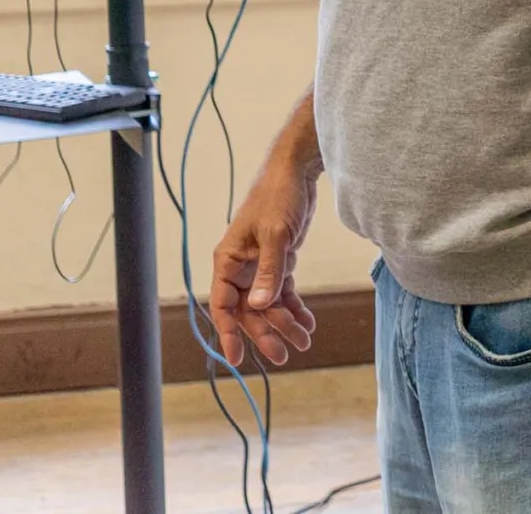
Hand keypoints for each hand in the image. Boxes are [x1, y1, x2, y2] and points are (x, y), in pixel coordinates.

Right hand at [208, 156, 318, 368]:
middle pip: (249, 311)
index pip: (222, 305)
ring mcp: (259, 266)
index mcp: (228, 261)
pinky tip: (308, 322)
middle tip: (286, 354)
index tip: (236, 358)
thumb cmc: (278, 197)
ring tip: (305, 340)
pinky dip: (294, 307)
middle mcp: (240, 268)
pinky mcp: (279, 262)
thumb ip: (268, 271)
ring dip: (285, 323)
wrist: (297, 172)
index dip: (228, 333)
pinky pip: (282, 292)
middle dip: (266, 333)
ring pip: (268, 304)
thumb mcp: (275, 234)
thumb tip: (258, 307)